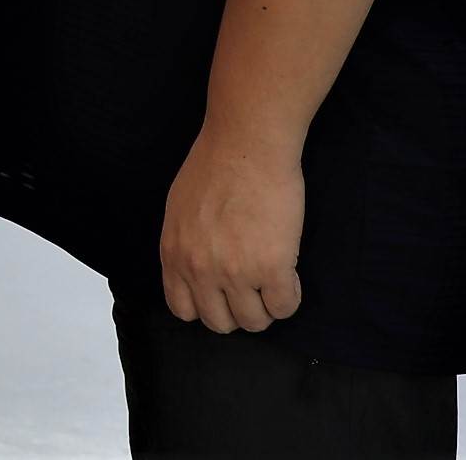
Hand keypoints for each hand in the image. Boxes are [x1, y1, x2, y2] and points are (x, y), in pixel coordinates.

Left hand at [158, 129, 305, 335]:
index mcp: (174, 254)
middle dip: (239, 310)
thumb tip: (196, 269)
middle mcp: (199, 269)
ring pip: (254, 322)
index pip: (184, 310)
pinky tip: (290, 273)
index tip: (224, 294)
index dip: (208, 306)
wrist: (247, 143)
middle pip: (220, 323)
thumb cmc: (216, 163)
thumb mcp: (180, 207)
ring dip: (266, 307)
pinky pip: (285, 306)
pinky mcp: (271, 268)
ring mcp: (235, 272)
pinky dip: (290, 297)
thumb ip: (184, 243)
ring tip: (273, 280)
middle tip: (254, 288)